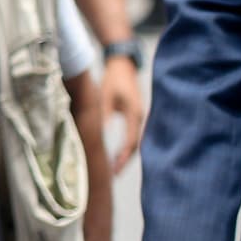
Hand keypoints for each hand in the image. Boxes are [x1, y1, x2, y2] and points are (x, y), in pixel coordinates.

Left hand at [101, 56, 145, 173]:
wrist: (123, 65)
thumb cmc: (113, 80)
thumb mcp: (105, 97)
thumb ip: (103, 116)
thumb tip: (100, 135)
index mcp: (134, 114)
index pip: (131, 142)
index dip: (123, 157)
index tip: (115, 169)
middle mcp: (140, 118)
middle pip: (136, 145)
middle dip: (126, 160)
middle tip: (114, 174)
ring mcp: (140, 117)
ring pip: (136, 141)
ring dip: (127, 155)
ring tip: (116, 168)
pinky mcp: (136, 115)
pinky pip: (134, 135)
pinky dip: (128, 146)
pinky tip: (119, 154)